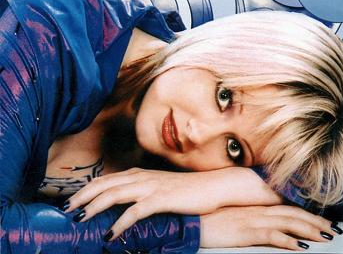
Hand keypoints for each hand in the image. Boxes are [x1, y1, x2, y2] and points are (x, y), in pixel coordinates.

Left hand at [64, 167, 280, 239]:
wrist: (212, 186)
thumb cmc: (186, 189)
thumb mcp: (159, 188)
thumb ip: (141, 192)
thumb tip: (125, 204)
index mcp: (140, 174)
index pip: (107, 179)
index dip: (87, 188)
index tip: (71, 200)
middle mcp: (142, 177)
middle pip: (105, 184)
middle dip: (83, 196)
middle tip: (65, 210)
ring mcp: (151, 187)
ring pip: (115, 194)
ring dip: (94, 207)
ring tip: (79, 220)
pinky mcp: (162, 199)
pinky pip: (135, 211)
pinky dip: (120, 223)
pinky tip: (110, 234)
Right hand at [200, 205, 341, 250]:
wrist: (195, 217)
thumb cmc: (213, 216)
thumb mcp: (236, 213)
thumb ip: (253, 213)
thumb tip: (267, 218)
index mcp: (257, 205)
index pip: (287, 206)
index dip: (307, 212)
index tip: (323, 218)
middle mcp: (259, 209)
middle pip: (293, 213)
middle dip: (316, 221)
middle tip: (335, 228)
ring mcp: (254, 219)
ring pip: (289, 222)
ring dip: (310, 230)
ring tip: (328, 236)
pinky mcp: (247, 231)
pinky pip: (272, 235)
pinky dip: (289, 241)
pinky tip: (302, 247)